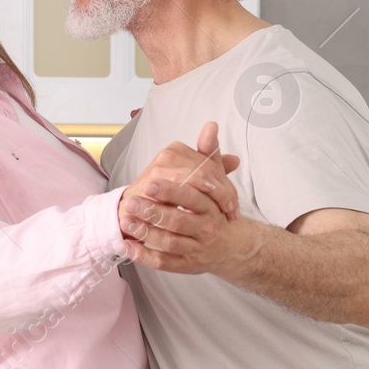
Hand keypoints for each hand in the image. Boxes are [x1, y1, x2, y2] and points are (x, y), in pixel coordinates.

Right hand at [118, 122, 239, 233]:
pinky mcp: (152, 184)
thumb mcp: (191, 183)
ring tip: (222, 216)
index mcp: (179, 150)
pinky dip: (194, 208)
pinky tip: (202, 218)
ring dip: (213, 201)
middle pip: (208, 172)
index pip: (213, 164)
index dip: (227, 186)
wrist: (133, 213)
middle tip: (231, 213)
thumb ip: (211, 169)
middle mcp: (169, 154)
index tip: (234, 206)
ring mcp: (159, 168)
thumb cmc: (163, 198)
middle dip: (224, 194)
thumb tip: (235, 159)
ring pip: (198, 182)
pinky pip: (181, 194)